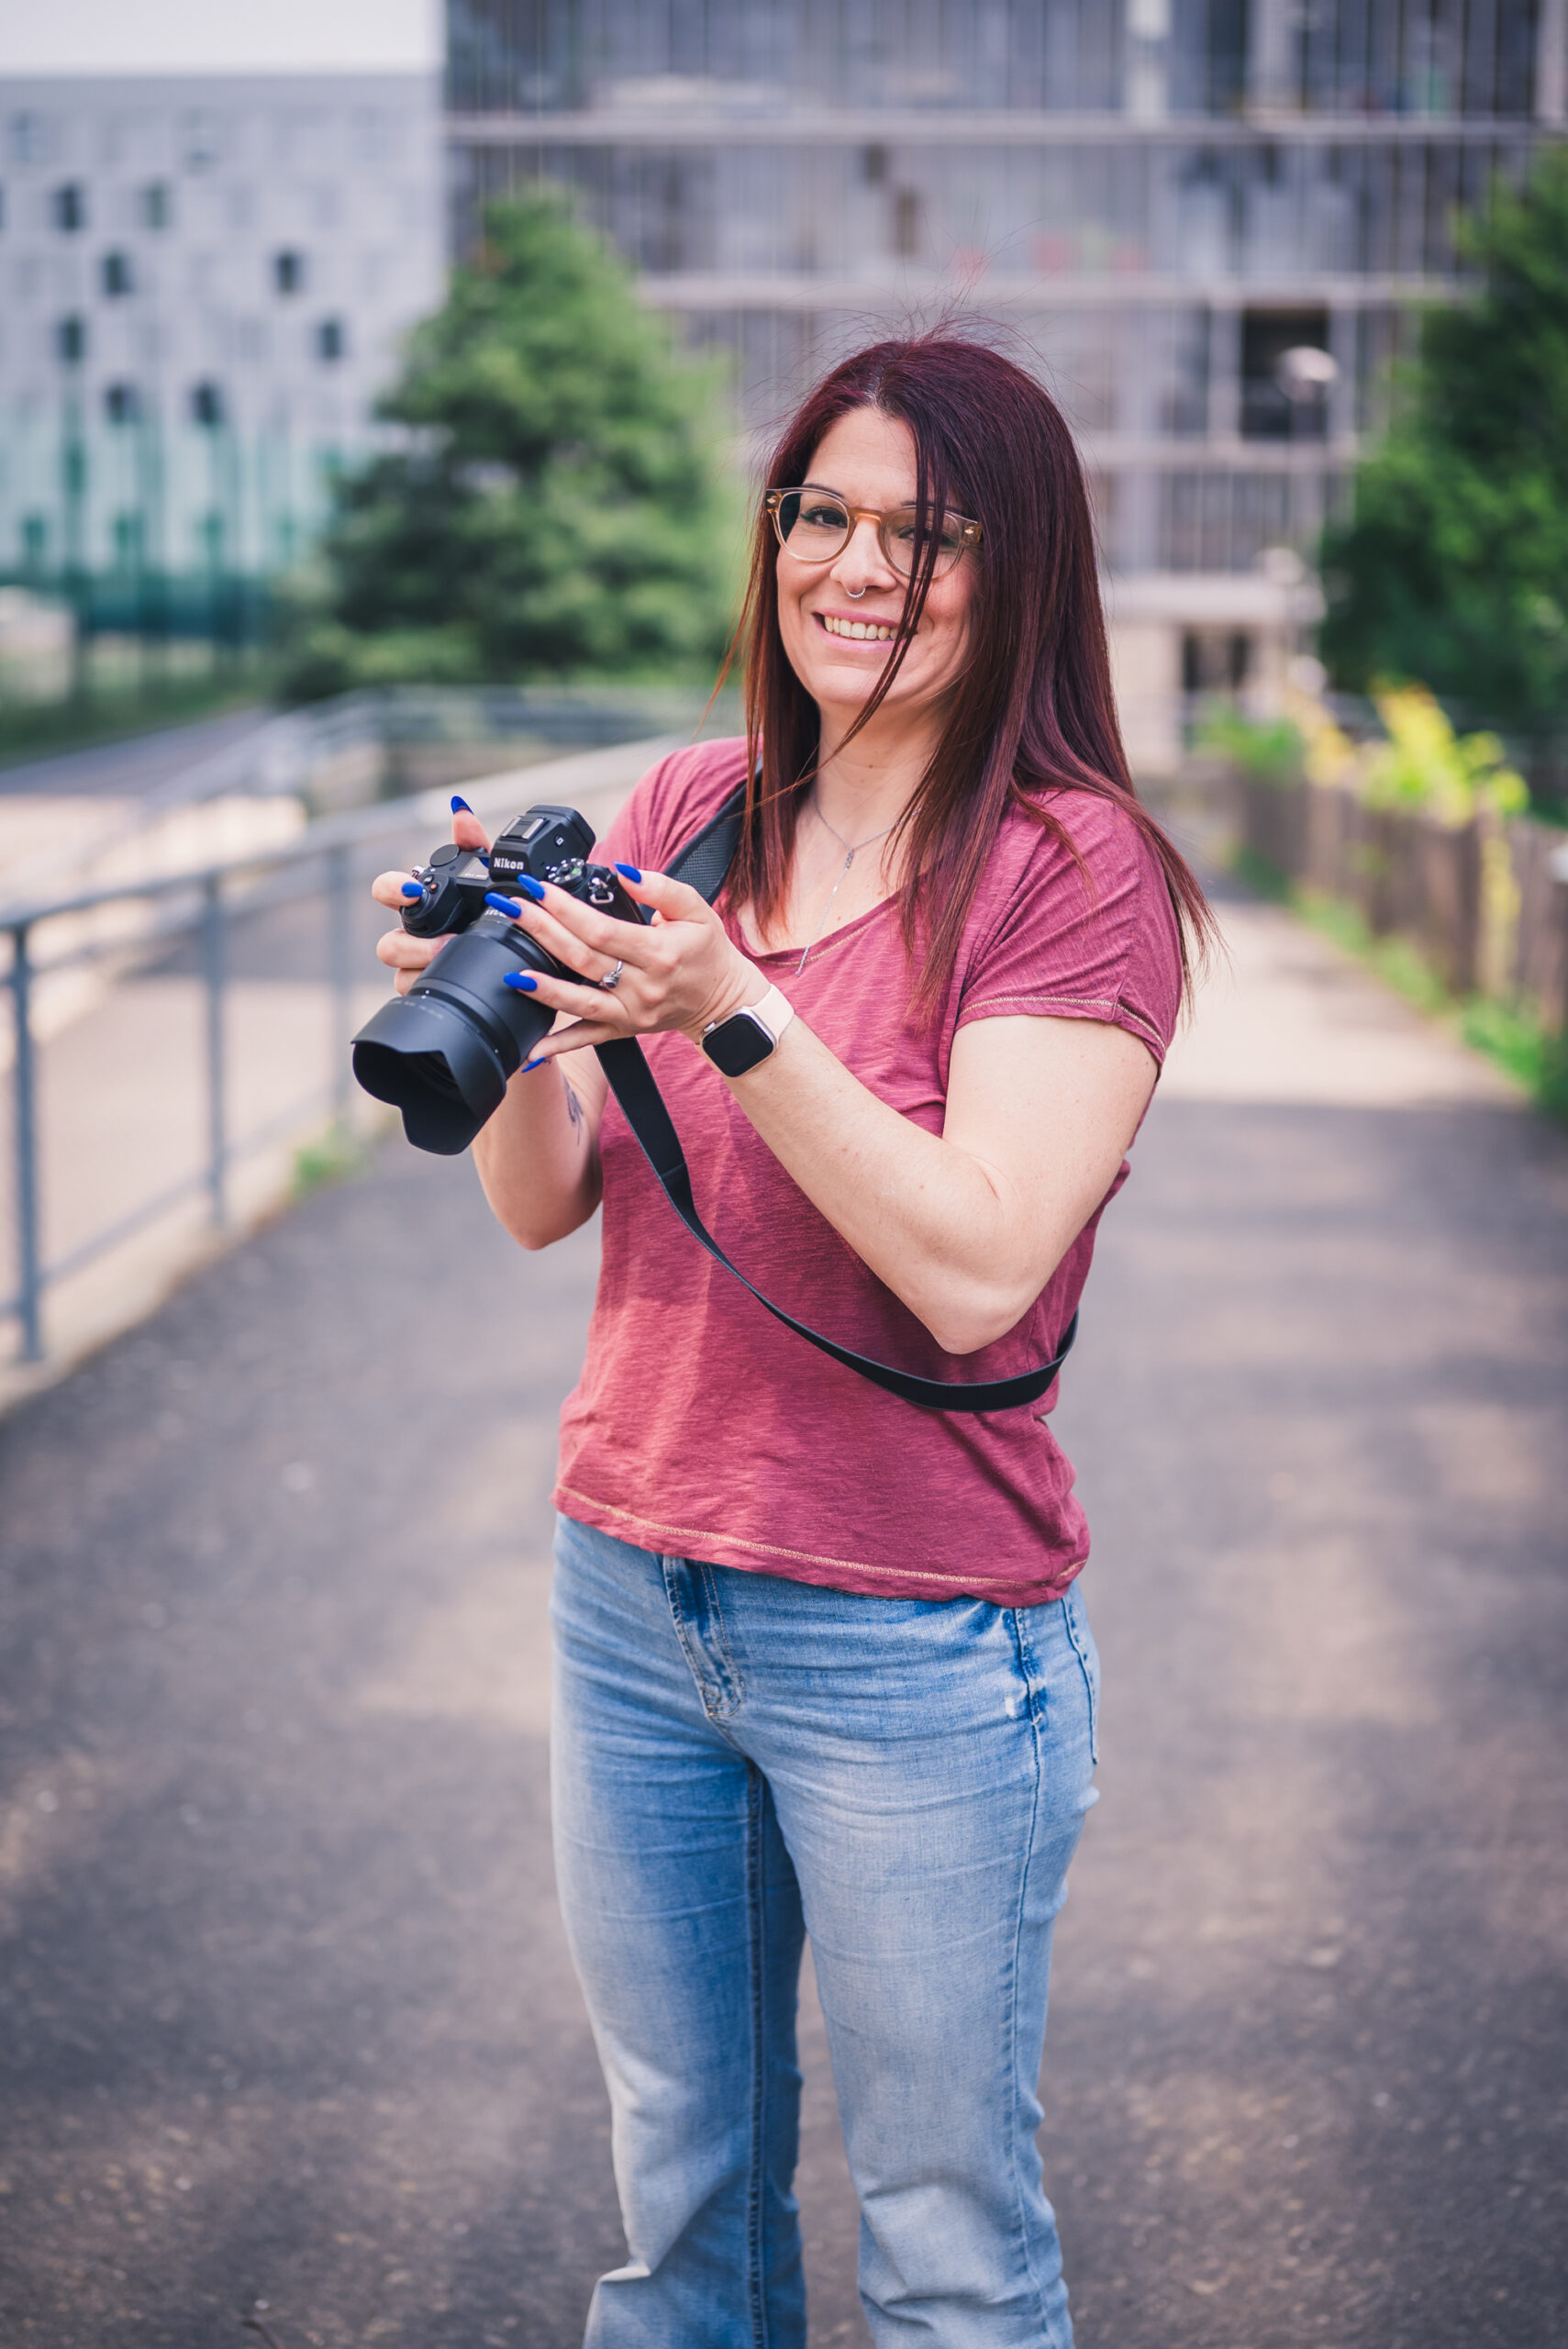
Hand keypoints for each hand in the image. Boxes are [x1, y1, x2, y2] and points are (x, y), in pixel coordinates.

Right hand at [369, 802, 490, 995]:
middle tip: (448, 941)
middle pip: (387, 943)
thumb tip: (461, 810)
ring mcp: (415, 964)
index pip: (386, 890)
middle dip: (413, 944)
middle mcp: (411, 934)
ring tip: (456, 958)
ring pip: (398, 970)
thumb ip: (473, 846)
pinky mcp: (427, 987)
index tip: (413, 892)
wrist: (522, 955)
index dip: (392, 889)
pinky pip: (414, 990)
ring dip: (424, 965)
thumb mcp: (489, 878)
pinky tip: (456, 981)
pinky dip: (430, 986)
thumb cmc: (494, 910)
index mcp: (419, 903)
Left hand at [489, 860, 762, 1063]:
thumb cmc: (709, 954)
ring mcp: (631, 1012)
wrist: (725, 1004)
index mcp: (659, 953)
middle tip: (510, 909)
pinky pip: (588, 1039)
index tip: (537, 889)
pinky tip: (531, 1050)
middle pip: (582, 959)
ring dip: (543, 989)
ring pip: (580, 1002)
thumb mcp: (697, 910)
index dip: (565, 909)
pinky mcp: (624, 1029)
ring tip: (510, 974)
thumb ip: (661, 888)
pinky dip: (558, 1046)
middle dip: (542, 931)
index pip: (601, 930)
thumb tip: (622, 871)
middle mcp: (642, 986)